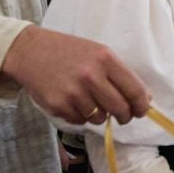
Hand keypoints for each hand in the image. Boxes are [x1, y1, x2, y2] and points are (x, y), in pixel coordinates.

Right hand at [1, 25, 150, 124]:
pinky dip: (80, 115)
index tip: (141, 111)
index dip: (142, 106)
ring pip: (100, 118)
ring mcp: (74, 92)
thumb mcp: (97, 53)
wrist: (30, 51)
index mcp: (105, 59)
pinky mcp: (59, 105)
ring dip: (98, 114)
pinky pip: (80, 120)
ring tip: (88, 99)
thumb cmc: (68, 52)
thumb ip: (119, 74)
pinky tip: (71, 100)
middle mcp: (91, 76)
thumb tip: (143, 100)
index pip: (134, 91)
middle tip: (122, 115)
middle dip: (124, 116)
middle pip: (120, 109)